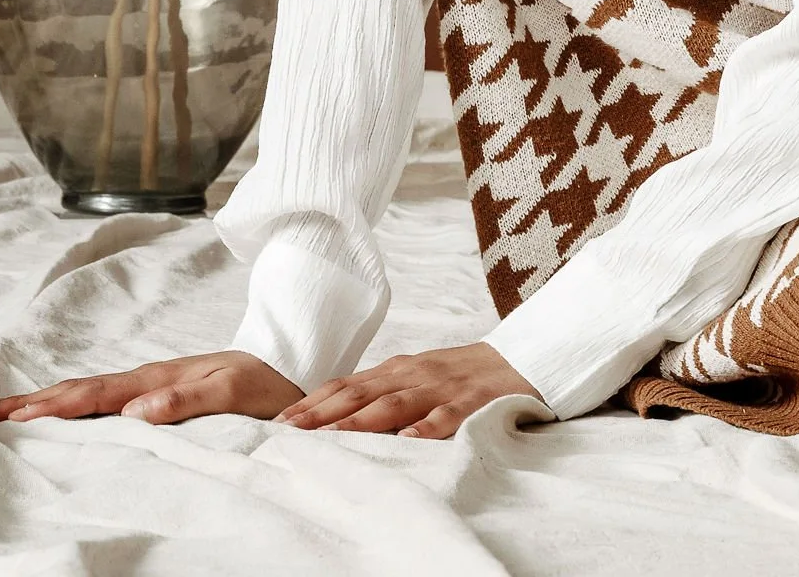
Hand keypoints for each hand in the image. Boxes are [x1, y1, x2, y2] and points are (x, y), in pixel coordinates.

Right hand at [0, 350, 301, 424]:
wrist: (291, 374)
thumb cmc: (265, 389)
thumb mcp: (234, 394)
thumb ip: (188, 401)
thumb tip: (135, 409)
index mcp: (158, 380)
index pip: (94, 395)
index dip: (53, 408)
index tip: (12, 419)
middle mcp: (145, 381)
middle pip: (78, 392)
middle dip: (29, 404)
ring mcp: (148, 388)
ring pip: (85, 397)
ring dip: (42, 406)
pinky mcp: (155, 399)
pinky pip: (103, 404)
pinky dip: (70, 409)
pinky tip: (54, 422)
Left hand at [274, 342, 536, 438]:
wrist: (519, 359)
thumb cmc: (459, 375)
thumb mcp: (414, 378)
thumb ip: (379, 393)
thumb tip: (331, 417)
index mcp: (397, 370)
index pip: (346, 385)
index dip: (312, 403)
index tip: (279, 424)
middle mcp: (413, 375)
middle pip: (362, 392)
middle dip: (323, 413)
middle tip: (288, 432)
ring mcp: (442, 387)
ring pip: (397, 403)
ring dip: (363, 419)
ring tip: (334, 436)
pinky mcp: (473, 401)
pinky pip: (449, 416)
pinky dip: (428, 427)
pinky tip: (410, 440)